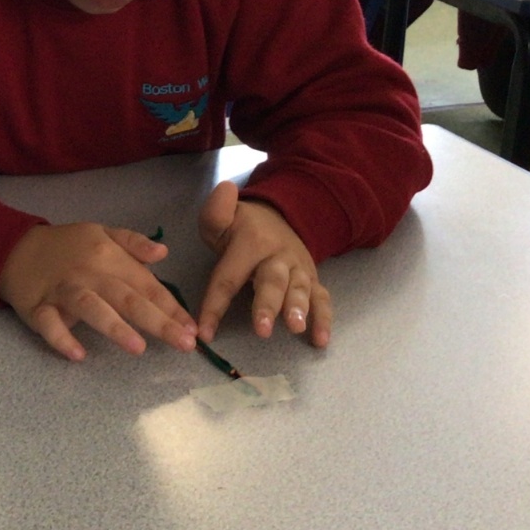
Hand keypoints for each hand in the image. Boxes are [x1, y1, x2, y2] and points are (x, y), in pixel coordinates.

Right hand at [0, 222, 197, 360]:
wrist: (14, 248)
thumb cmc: (67, 246)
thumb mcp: (101, 233)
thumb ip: (133, 243)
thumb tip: (164, 254)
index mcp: (108, 258)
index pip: (146, 285)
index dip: (170, 307)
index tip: (193, 329)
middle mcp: (88, 274)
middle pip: (125, 298)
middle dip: (157, 321)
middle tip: (183, 343)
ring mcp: (62, 291)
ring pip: (91, 308)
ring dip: (114, 327)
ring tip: (138, 348)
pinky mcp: (37, 307)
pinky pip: (49, 324)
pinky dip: (61, 338)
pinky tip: (77, 354)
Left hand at [195, 181, 331, 346]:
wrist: (279, 218)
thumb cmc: (241, 229)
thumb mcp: (221, 219)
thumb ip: (216, 211)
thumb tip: (225, 189)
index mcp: (250, 243)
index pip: (228, 277)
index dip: (215, 306)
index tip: (204, 332)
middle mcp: (277, 256)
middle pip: (271, 282)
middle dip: (268, 305)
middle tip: (262, 330)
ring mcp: (298, 269)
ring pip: (299, 289)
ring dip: (299, 309)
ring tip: (297, 328)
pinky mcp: (312, 280)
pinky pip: (322, 298)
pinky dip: (324, 318)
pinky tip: (321, 340)